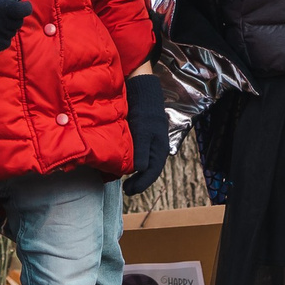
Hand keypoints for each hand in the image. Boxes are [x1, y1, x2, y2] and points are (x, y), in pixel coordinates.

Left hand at [123, 73, 168, 195]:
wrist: (144, 94)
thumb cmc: (144, 113)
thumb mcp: (142, 132)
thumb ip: (141, 152)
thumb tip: (140, 170)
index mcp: (159, 151)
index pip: (151, 174)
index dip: (140, 184)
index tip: (128, 191)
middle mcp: (157, 150)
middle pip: (148, 171)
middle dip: (138, 181)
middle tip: (126, 189)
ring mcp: (151, 144)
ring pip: (144, 164)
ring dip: (136, 173)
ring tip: (124, 180)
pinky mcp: (144, 138)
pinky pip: (140, 156)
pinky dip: (134, 163)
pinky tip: (124, 164)